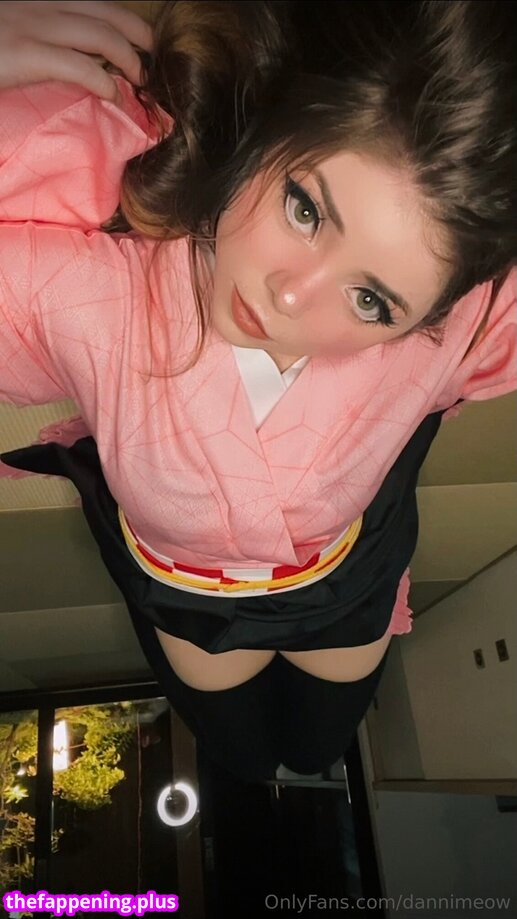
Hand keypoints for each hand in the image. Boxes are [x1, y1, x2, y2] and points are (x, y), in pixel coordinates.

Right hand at [0, 1, 152, 102]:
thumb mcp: (15, 29)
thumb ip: (42, 35)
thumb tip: (73, 57)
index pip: (93, 2)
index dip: (122, 19)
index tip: (138, 41)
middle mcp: (41, 4)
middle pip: (108, 12)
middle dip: (139, 34)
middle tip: (151, 59)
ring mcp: (35, 26)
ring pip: (102, 35)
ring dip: (130, 59)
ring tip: (138, 81)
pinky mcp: (28, 53)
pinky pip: (81, 66)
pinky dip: (105, 83)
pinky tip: (112, 96)